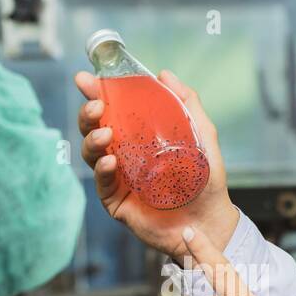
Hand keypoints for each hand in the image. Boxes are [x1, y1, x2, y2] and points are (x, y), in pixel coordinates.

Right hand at [75, 69, 239, 259]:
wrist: (209, 219)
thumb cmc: (205, 181)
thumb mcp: (202, 134)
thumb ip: (187, 103)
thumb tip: (165, 75)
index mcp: (138, 136)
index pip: (112, 110)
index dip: (96, 93)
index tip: (85, 79)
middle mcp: (124, 154)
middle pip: (94, 129)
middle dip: (88, 115)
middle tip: (97, 106)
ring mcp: (118, 178)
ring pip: (91, 154)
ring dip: (92, 140)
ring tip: (105, 134)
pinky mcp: (116, 201)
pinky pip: (102, 182)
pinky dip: (102, 169)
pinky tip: (111, 161)